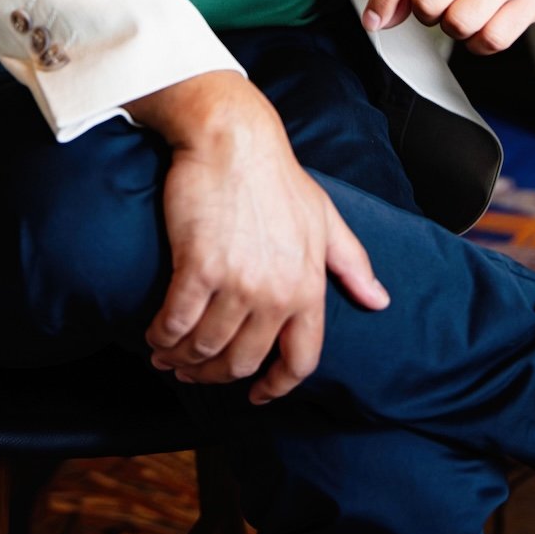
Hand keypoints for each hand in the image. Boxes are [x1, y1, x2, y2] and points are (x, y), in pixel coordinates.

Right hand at [124, 72, 388, 403]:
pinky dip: (162, 336)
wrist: (233, 139)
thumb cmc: (276, 175)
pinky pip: (177, 323)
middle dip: (215, 374)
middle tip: (194, 369)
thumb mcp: (325, 218)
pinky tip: (155, 335)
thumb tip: (379, 300)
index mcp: (308, 287)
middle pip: (243, 362)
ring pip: (205, 348)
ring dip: (182, 359)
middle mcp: (276, 293)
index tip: (257, 394)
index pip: (300, 361)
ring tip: (167, 354)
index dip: (276, 387)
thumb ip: (351, 263)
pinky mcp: (198, 268)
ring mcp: (237, 283)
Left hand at [362, 0, 534, 54]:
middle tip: (440, 3)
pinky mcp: (530, 0)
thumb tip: (384, 12)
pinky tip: (485, 22)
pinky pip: (489, 40)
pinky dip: (479, 42)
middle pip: (427, 0)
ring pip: (457, 23)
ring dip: (454, 27)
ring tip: (467, 9)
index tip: (374, 20)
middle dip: (426, 12)